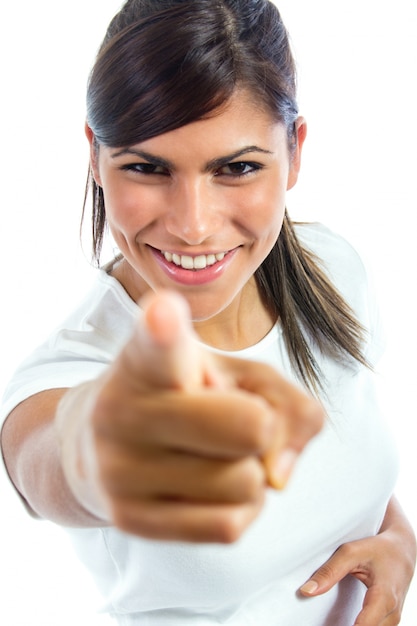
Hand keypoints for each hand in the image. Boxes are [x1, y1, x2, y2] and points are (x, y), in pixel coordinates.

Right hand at [58, 290, 322, 541]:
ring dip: (251, 473)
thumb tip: (279, 474)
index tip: (164, 311)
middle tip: (237, 419)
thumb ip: (287, 401)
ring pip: (246, 483)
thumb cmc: (186, 397)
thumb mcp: (238, 375)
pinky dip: (240, 509)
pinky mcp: (128, 519)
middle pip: (250, 427)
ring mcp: (119, 469)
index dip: (164, 329)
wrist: (105, 446)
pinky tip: (211, 487)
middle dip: (262, 426)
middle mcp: (121, 410)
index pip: (159, 343)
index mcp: (146, 358)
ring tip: (215, 454)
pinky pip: (229, 526)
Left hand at [299, 497, 415, 624]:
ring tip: (329, 619)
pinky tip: (341, 621)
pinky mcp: (389, 622)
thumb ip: (329, 571)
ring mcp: (393, 620)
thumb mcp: (351, 553)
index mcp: (384, 596)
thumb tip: (306, 591)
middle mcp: (392, 613)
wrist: (402, 550)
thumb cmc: (377, 549)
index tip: (326, 625)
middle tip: (322, 620)